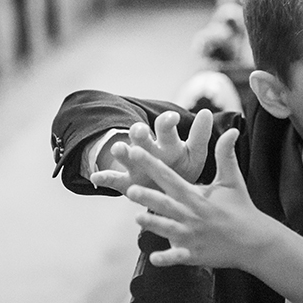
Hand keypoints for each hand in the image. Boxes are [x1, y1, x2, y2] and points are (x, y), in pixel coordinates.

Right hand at [91, 109, 212, 193]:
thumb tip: (207, 112)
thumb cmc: (183, 168)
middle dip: (139, 132)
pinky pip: (113, 179)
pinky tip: (96, 177)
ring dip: (120, 150)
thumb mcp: (194, 153)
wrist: (169, 191)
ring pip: (124, 153)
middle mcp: (148, 148)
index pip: (164, 126)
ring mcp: (134, 164)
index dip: (167, 121)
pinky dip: (104, 177)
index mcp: (167, 141)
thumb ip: (200, 135)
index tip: (172, 119)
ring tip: (119, 148)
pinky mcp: (126, 183)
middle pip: (140, 135)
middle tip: (139, 130)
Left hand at [117, 128, 265, 268]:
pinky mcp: (194, 255)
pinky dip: (167, 258)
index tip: (136, 152)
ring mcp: (192, 236)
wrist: (254, 241)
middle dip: (148, 197)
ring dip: (153, 225)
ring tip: (136, 219)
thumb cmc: (241, 208)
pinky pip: (178, 257)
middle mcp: (192, 215)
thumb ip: (225, 155)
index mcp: (196, 196)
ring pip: (169, 230)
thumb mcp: (232, 180)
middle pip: (166, 204)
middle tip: (130, 188)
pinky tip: (153, 259)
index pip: (170, 178)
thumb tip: (232, 129)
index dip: (153, 165)